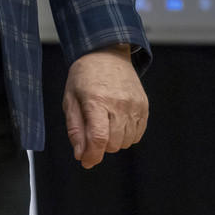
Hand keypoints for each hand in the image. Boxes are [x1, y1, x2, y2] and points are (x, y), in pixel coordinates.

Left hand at [63, 45, 147, 168]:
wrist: (106, 53)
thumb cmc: (84, 77)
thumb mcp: (70, 99)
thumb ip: (75, 129)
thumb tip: (81, 155)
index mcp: (97, 100)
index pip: (99, 138)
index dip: (92, 155)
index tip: (86, 161)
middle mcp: (119, 103)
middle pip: (113, 144)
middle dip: (101, 145)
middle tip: (93, 129)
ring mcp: (134, 105)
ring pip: (126, 142)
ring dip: (114, 140)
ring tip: (106, 121)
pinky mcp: (144, 106)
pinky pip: (138, 135)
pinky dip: (127, 135)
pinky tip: (118, 121)